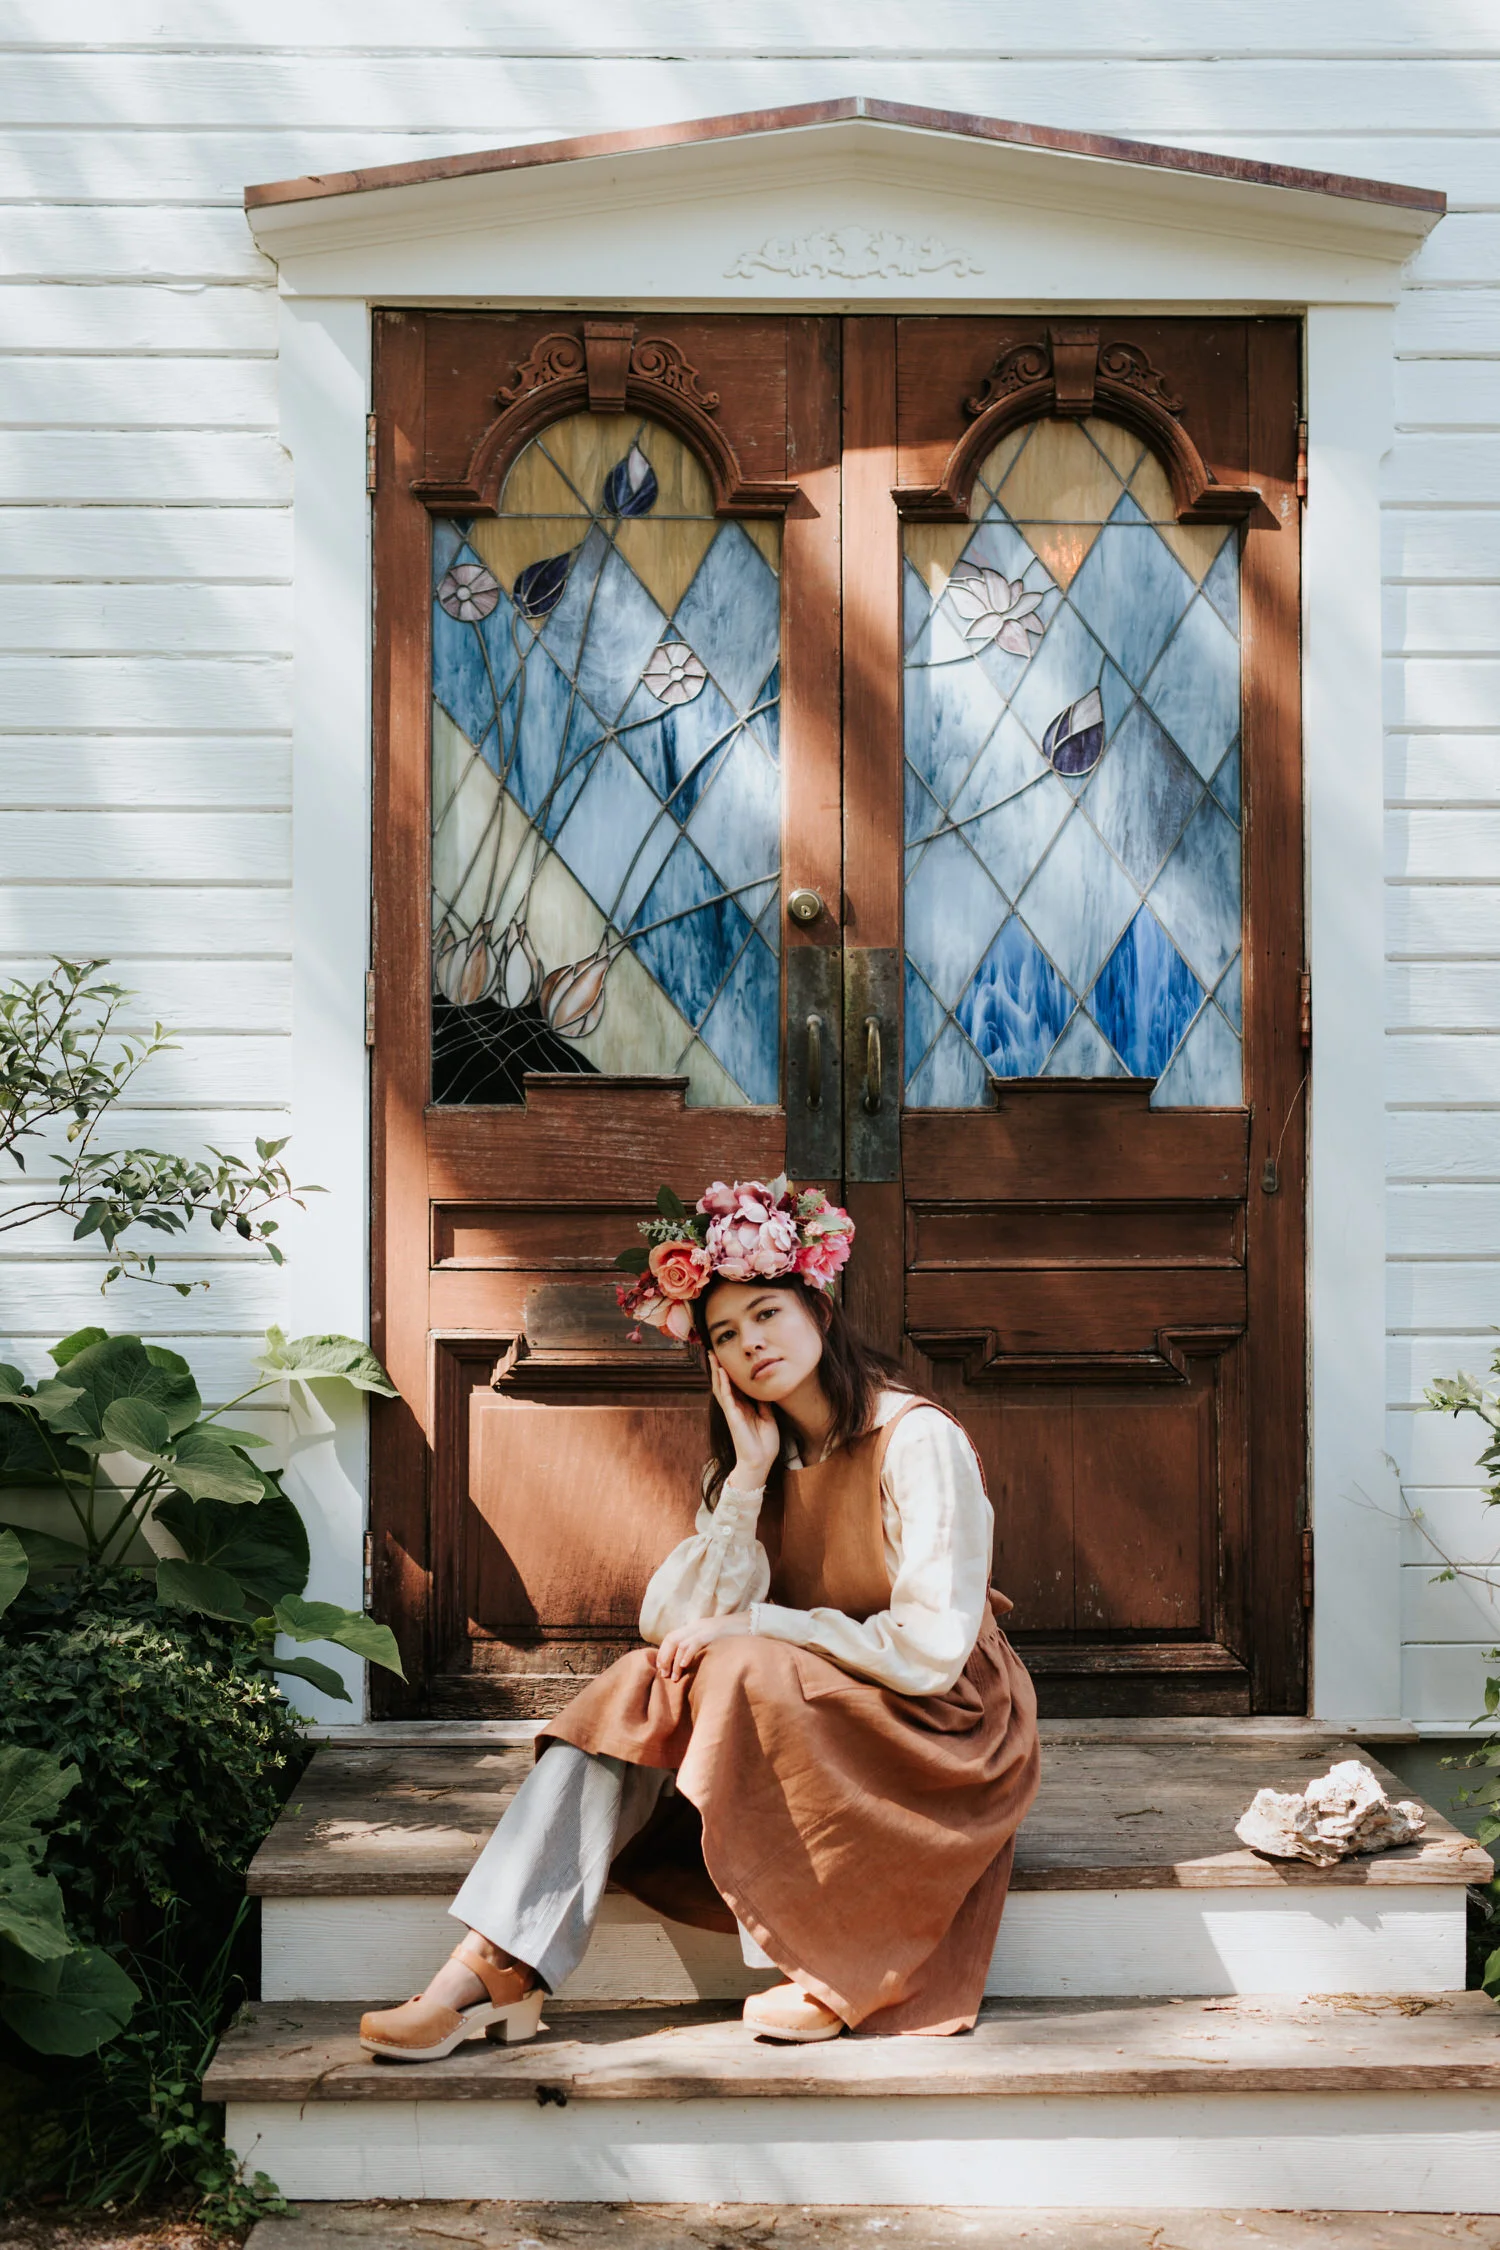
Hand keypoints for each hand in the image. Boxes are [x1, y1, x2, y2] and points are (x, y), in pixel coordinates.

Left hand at [653, 1612, 751, 1682]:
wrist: (753, 1623)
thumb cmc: (735, 1637)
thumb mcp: (714, 1641)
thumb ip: (702, 1648)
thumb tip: (690, 1665)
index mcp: (696, 1627)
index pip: (672, 1637)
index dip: (663, 1653)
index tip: (661, 1668)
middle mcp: (697, 1626)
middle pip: (671, 1639)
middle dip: (664, 1657)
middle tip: (664, 1675)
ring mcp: (704, 1628)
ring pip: (680, 1643)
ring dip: (674, 1661)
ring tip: (674, 1677)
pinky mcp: (713, 1633)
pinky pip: (695, 1643)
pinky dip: (687, 1654)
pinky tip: (684, 1666)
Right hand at [710, 1356, 779, 1487]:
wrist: (760, 1462)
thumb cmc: (764, 1444)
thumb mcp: (768, 1418)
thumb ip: (763, 1404)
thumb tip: (764, 1390)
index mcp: (744, 1407)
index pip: (735, 1385)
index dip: (730, 1371)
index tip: (727, 1356)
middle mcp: (735, 1408)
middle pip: (724, 1383)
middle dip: (719, 1367)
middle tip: (713, 1351)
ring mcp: (732, 1412)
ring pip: (721, 1388)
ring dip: (717, 1372)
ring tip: (712, 1357)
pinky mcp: (733, 1418)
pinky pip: (727, 1398)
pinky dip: (724, 1384)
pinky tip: (722, 1373)